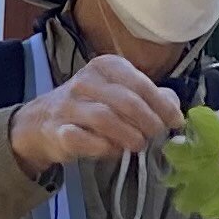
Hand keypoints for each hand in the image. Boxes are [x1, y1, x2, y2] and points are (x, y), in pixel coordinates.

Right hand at [8, 54, 182, 171]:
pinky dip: (103, 147)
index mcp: (105, 67)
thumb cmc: (90, 106)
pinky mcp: (58, 131)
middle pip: (125, 100)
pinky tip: (113, 151)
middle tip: (157, 135)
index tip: (175, 122)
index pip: (140, 83)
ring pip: (105, 118)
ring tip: (139, 144)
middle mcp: (86, 81)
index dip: (162, 105)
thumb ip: (150, 98)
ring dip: (128, 135)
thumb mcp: (119, 93)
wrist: (42, 122)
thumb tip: (174, 108)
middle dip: (148, 120)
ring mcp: (69, 106)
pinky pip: (83, 139)